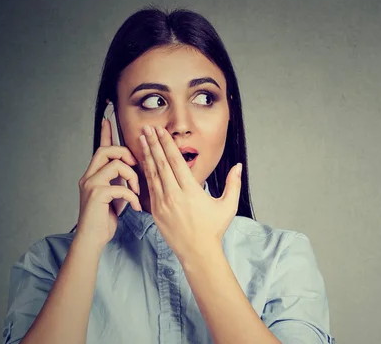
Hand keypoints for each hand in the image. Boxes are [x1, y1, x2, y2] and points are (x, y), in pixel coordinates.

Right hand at [75, 118, 141, 248]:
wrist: (93, 239)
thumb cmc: (105, 219)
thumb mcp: (116, 195)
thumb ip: (121, 181)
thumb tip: (135, 171)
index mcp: (94, 174)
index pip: (101, 148)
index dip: (106, 133)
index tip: (109, 118)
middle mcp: (89, 176)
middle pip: (106, 150)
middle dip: (126, 154)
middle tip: (136, 167)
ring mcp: (91, 184)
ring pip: (116, 165)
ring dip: (133, 176)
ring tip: (137, 192)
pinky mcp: (96, 195)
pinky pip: (120, 186)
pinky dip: (132, 196)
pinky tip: (136, 206)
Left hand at [139, 124, 241, 260]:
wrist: (197, 252)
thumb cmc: (213, 229)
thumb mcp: (228, 206)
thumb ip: (233, 184)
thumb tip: (239, 165)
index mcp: (191, 191)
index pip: (176, 161)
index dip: (167, 144)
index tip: (161, 131)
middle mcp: (174, 195)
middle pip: (161, 163)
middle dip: (154, 143)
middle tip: (147, 128)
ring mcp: (162, 203)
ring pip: (152, 173)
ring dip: (147, 155)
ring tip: (141, 139)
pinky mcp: (156, 211)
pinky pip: (150, 187)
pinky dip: (146, 172)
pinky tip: (143, 162)